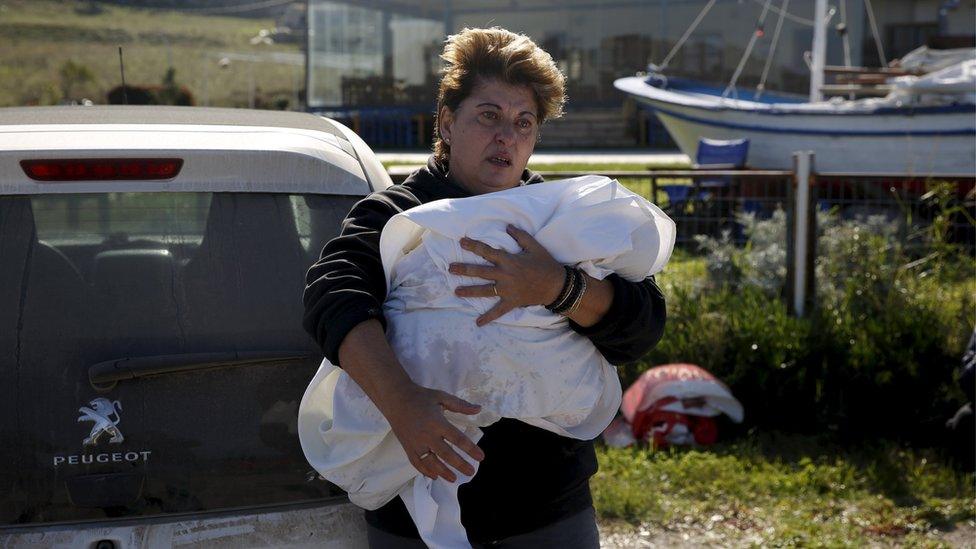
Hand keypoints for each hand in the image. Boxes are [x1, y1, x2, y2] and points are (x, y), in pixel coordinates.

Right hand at [383, 382, 484, 482]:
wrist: (395, 399)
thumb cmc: (420, 397)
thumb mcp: (441, 396)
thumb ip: (460, 405)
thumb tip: (479, 409)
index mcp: (437, 422)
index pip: (457, 438)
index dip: (470, 449)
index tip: (481, 457)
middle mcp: (427, 435)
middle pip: (446, 453)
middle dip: (460, 464)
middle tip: (471, 472)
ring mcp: (416, 443)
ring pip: (431, 462)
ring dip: (443, 472)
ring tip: (454, 479)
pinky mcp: (407, 447)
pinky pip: (416, 463)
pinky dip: (425, 471)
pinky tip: (434, 476)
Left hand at [450, 224, 564, 325]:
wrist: (556, 285)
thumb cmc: (546, 264)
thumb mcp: (535, 246)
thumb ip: (520, 236)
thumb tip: (507, 226)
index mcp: (509, 260)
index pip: (487, 252)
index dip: (474, 246)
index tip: (461, 242)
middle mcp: (505, 275)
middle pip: (480, 271)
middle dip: (463, 269)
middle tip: (450, 268)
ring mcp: (507, 290)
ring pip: (484, 290)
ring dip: (469, 291)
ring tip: (456, 291)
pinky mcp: (511, 302)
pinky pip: (498, 311)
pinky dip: (488, 317)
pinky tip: (478, 323)